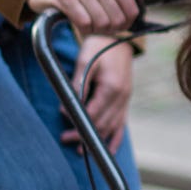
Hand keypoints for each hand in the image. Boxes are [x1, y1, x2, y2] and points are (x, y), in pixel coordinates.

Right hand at [28, 0, 147, 34]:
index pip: (131, 9)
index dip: (127, 22)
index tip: (119, 23)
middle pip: (117, 19)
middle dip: (111, 28)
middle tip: (103, 26)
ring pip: (101, 23)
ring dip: (97, 30)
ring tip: (92, 24)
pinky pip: (84, 24)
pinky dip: (84, 30)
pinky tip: (81, 24)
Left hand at [61, 38, 133, 153]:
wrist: (118, 38)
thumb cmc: (99, 46)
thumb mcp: (85, 59)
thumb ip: (78, 83)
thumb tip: (69, 106)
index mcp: (111, 88)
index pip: (93, 113)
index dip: (78, 120)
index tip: (64, 121)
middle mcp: (121, 97)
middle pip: (102, 124)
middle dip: (83, 134)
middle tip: (65, 139)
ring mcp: (125, 101)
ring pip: (111, 127)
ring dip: (96, 140)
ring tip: (81, 152)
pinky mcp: (125, 101)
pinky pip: (122, 125)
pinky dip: (115, 139)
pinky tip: (109, 150)